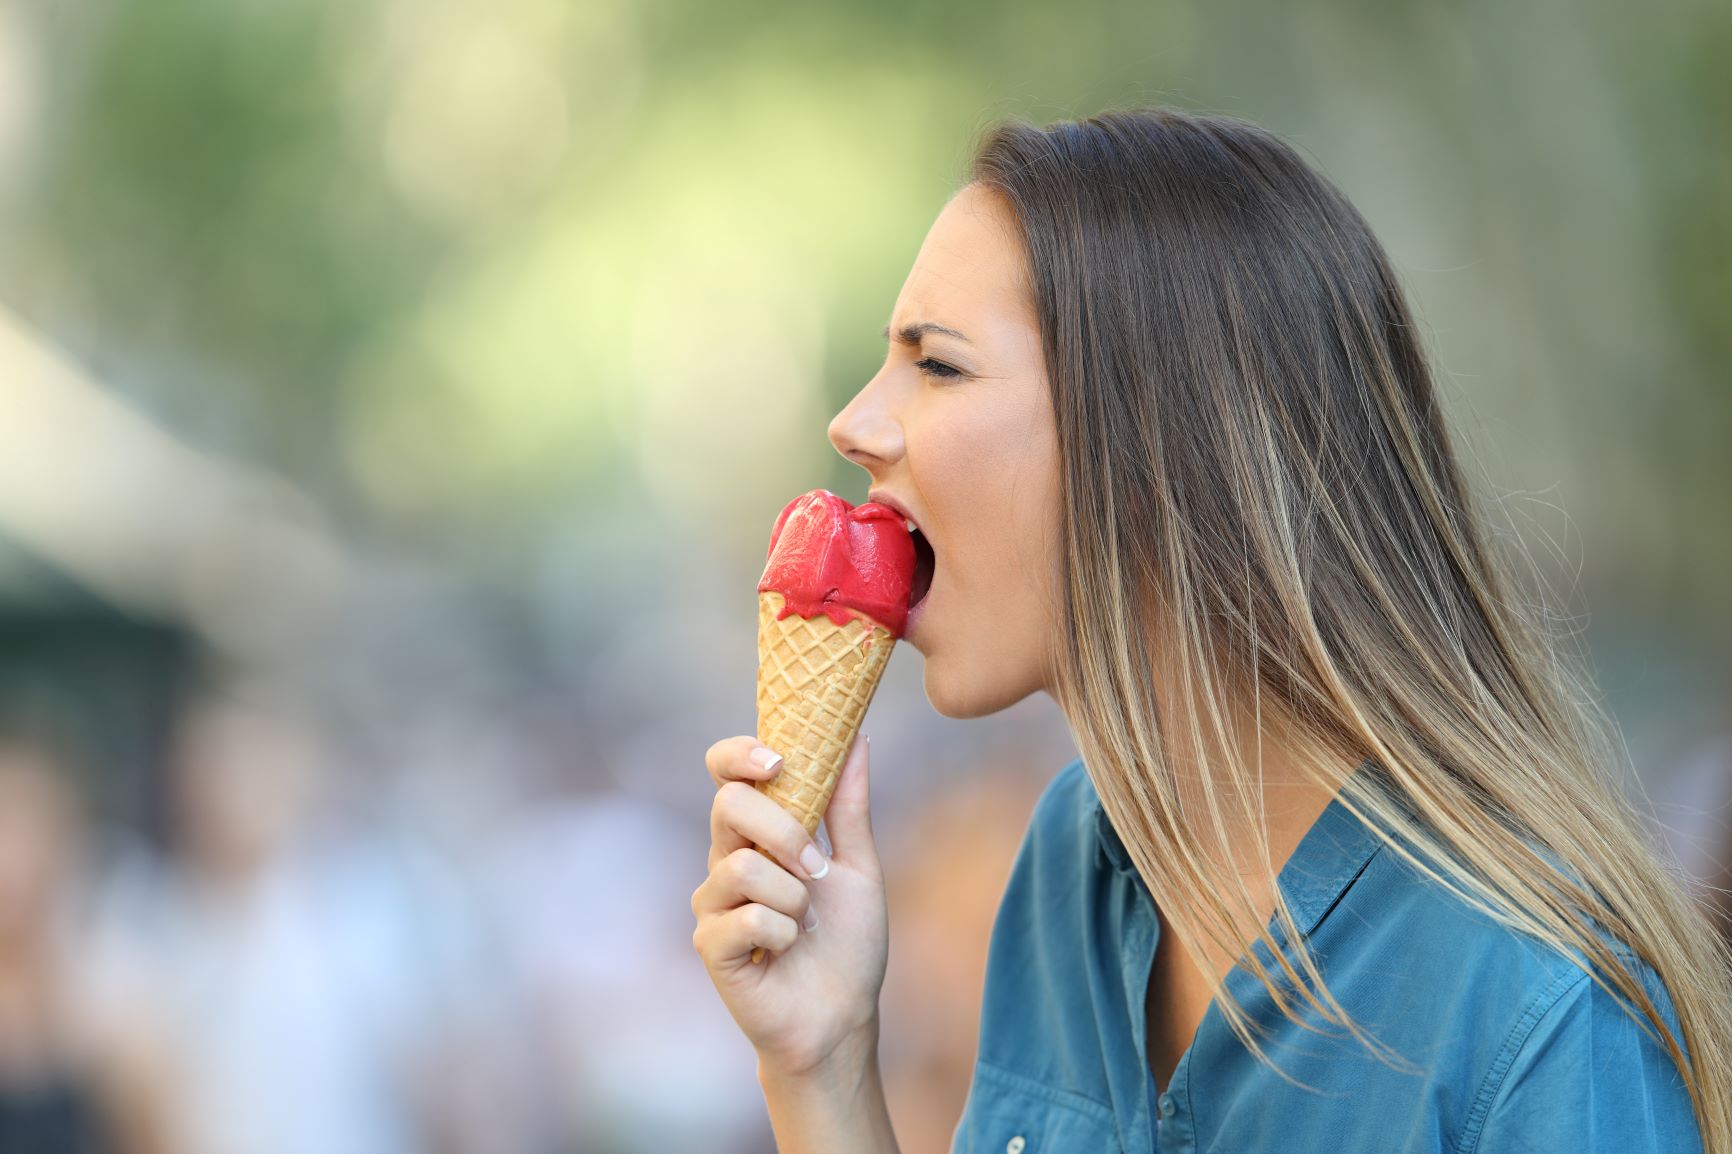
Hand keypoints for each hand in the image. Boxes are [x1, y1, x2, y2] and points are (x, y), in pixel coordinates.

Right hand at [691, 733, 888, 1076]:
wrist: (842, 1015)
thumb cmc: (847, 943)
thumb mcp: (858, 866)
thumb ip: (849, 806)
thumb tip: (858, 740)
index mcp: (759, 833)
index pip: (726, 773)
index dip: (740, 754)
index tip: (778, 760)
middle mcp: (726, 859)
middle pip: (728, 805)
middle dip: (784, 831)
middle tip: (817, 868)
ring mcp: (713, 902)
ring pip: (740, 865)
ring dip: (792, 896)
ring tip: (806, 923)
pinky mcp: (711, 943)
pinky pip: (745, 916)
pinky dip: (782, 932)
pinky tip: (788, 949)